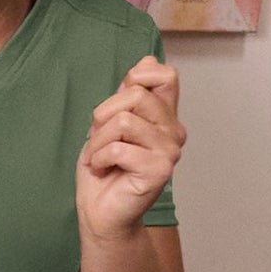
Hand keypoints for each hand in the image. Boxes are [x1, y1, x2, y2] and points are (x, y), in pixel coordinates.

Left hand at [78, 57, 184, 239]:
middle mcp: (173, 130)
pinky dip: (98, 159)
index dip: (136, 78)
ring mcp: (170, 150)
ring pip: (123, 121)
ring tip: (100, 159)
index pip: (165, 74)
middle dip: (102, 116)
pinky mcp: (161, 169)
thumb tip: (147, 59)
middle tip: (99, 140)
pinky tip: (103, 170)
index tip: (116, 106)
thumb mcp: (107, 125)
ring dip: (97, 142)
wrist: (99, 212)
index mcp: (163, 116)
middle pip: (135, 95)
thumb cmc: (102, 169)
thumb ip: (126, 96)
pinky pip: (118, 148)